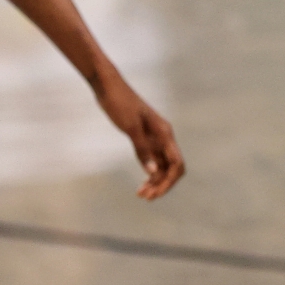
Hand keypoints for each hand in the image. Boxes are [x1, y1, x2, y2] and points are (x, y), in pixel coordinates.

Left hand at [95, 76, 183, 199]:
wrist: (107, 87)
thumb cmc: (119, 103)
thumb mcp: (130, 127)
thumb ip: (142, 149)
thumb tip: (152, 172)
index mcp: (164, 133)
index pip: (176, 164)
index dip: (169, 181)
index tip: (155, 193)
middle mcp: (163, 137)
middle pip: (171, 168)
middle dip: (162, 184)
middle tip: (145, 197)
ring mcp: (154, 138)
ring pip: (161, 166)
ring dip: (154, 181)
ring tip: (141, 194)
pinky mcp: (143, 138)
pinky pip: (152, 160)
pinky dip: (148, 172)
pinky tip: (142, 183)